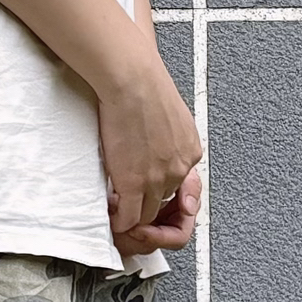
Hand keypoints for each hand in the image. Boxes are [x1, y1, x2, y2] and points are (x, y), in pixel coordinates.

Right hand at [97, 48, 202, 249]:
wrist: (130, 79)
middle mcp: (179, 167)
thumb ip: (166, 133)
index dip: (155, 187)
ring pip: (147, 213)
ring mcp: (158, 179)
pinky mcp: (135, 184)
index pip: (177, 182)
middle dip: (144, 202)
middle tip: (126, 199)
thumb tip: (152, 137)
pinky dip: (119, 222)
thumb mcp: (168, 112)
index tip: (143, 187)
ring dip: (131, 214)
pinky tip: (111, 215)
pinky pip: (129, 218)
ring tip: (116, 206)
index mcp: (190, 149)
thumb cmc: (141, 83)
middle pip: (164, 200)